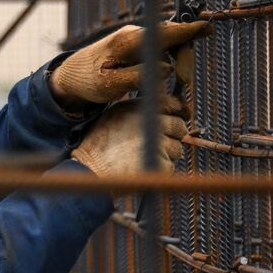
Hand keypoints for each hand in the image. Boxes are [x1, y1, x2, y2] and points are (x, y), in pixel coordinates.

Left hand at [49, 20, 209, 107]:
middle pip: (171, 39)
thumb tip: (168, 68)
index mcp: (126, 41)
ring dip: (178, 63)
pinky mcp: (137, 45)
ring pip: (169, 45)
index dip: (187, 29)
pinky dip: (171, 62)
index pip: (162, 32)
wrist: (70, 76)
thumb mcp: (110, 85)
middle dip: (184, 59)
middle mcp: (133, 34)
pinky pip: (162, 49)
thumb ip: (139, 76)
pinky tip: (174, 78)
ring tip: (180, 86)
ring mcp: (136, 38)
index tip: (208, 26)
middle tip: (184, 83)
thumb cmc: (88, 80)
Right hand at [70, 95, 187, 182]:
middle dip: (173, 135)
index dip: (179, 111)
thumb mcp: (115, 115)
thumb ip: (138, 110)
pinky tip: (141, 167)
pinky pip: (170, 165)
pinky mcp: (161, 163)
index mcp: (140, 107)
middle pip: (179, 126)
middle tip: (156, 143)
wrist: (91, 170)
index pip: (172, 103)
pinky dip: (160, 168)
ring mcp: (159, 143)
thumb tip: (164, 111)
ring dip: (166, 153)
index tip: (181, 116)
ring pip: (177, 148)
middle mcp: (152, 122)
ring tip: (141, 156)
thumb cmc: (99, 145)